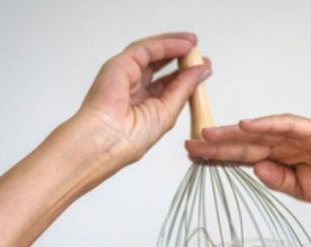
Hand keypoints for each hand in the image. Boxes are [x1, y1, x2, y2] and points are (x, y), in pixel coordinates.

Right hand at [74, 32, 211, 165]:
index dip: (185, 75)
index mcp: (142, 104)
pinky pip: (147, 49)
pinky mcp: (120, 64)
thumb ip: (184, 89)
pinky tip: (183, 45)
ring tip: (193, 43)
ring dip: (174, 46)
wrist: (107, 140)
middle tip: (198, 54)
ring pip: (152, 53)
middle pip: (159, 65)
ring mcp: (125, 75)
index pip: (166, 84)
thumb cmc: (128, 139)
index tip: (203, 68)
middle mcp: (133, 88)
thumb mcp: (167, 112)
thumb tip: (201, 71)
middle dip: (180, 57)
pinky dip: (166, 45)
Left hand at [184, 114, 310, 204]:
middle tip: (189, 144)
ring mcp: (299, 135)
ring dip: (233, 132)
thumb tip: (255, 170)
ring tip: (208, 134)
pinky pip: (287, 125)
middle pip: (244, 142)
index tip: (194, 158)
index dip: (219, 157)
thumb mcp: (303, 190)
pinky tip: (247, 124)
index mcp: (281, 159)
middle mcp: (285, 144)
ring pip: (259, 131)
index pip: (243, 156)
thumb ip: (279, 180)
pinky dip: (267, 124)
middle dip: (216, 144)